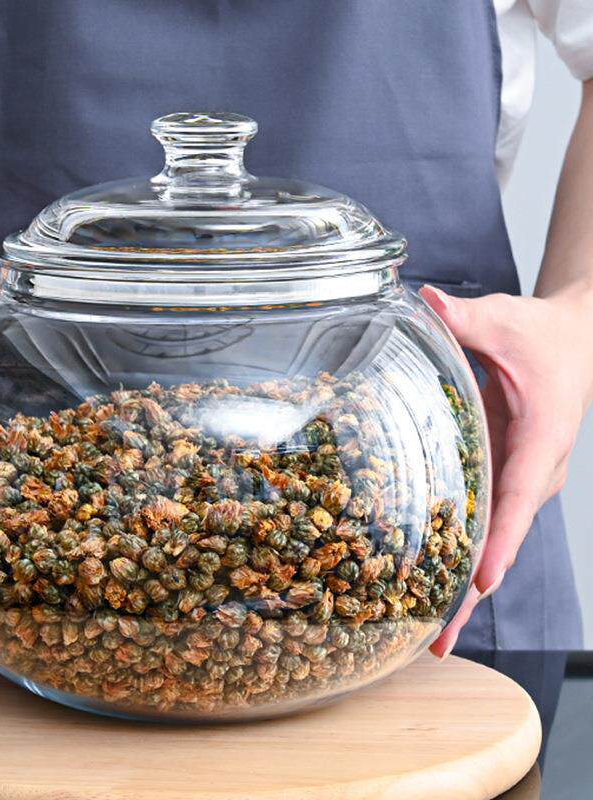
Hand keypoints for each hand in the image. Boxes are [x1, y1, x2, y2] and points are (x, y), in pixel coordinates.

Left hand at [419, 285, 592, 658]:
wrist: (572, 342)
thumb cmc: (543, 336)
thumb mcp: (506, 321)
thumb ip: (467, 318)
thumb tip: (425, 300)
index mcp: (539, 441)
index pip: (519, 498)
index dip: (499, 542)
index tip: (478, 583)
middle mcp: (531, 473)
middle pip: (501, 542)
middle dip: (469, 594)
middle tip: (436, 642)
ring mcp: (518, 482)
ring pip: (490, 544)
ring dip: (460, 589)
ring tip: (425, 635)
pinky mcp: (502, 480)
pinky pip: (480, 526)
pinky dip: (456, 559)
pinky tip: (424, 584)